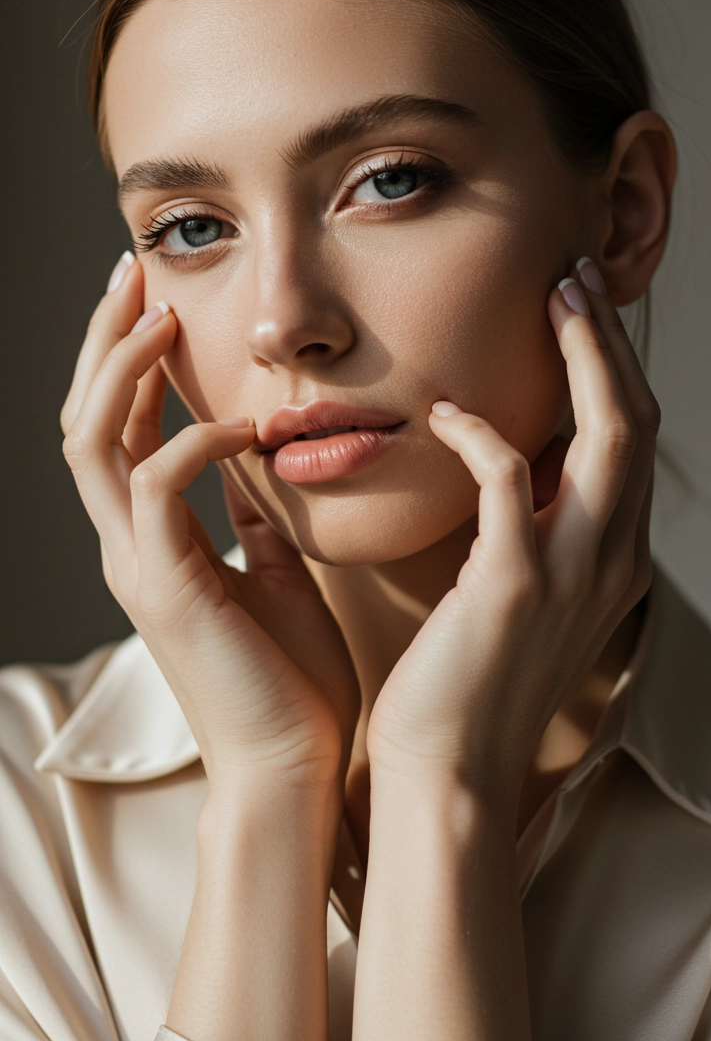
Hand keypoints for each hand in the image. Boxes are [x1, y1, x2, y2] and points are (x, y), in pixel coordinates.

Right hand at [61, 258, 359, 789]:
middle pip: (83, 420)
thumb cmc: (292, 678)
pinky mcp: (164, 587)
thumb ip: (251, 516)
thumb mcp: (274, 571)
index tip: (159, 298)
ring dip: (122, 369)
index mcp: (153, 540)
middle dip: (104, 341)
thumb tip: (256, 463)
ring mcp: (136, 566)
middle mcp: (129, 546)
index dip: (128, 361)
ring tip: (158, 313)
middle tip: (132, 272)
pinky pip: (155, 485)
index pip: (118, 430)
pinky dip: (189, 439)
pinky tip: (242, 425)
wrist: (296, 768)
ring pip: (91, 441)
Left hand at [366, 258, 658, 790]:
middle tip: (575, 279)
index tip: (582, 310)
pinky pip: (511, 481)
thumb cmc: (470, 680)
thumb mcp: (524, 591)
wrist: (450, 771)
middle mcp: (614, 562)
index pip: (634, 442)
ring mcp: (575, 575)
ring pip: (607, 437)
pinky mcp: (516, 586)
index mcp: (616, 560)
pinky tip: (446, 412)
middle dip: (610, 344)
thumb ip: (538, 527)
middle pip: (636, 423)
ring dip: (582, 360)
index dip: (616, 369)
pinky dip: (483, 434)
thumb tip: (528, 457)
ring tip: (553, 301)